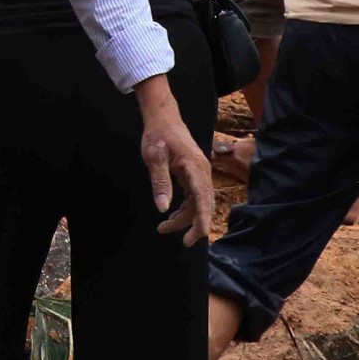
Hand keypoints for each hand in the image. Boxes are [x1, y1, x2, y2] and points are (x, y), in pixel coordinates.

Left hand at [136, 76, 213, 244]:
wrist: (163, 117)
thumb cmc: (158, 135)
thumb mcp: (154, 158)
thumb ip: (160, 182)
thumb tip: (163, 208)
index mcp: (194, 167)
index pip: (202, 198)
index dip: (201, 219)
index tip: (197, 236)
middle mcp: (202, 172)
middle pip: (203, 204)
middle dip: (194, 225)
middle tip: (182, 242)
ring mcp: (199, 173)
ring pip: (198, 202)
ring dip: (185, 218)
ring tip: (164, 228)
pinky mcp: (194, 174)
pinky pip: (194, 197)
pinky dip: (185, 208)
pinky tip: (172, 215)